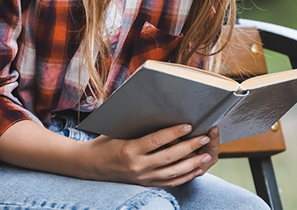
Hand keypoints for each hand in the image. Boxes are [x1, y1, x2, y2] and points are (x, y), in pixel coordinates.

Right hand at [86, 124, 216, 186]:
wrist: (90, 166)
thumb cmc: (105, 142)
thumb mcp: (119, 130)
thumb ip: (140, 126)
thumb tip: (164, 112)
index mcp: (129, 150)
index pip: (157, 140)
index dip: (174, 132)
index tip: (189, 125)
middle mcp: (137, 167)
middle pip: (169, 157)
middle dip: (190, 147)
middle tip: (204, 138)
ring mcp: (142, 178)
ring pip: (173, 172)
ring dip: (192, 164)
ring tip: (206, 155)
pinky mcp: (146, 184)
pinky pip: (169, 183)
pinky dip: (185, 177)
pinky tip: (196, 170)